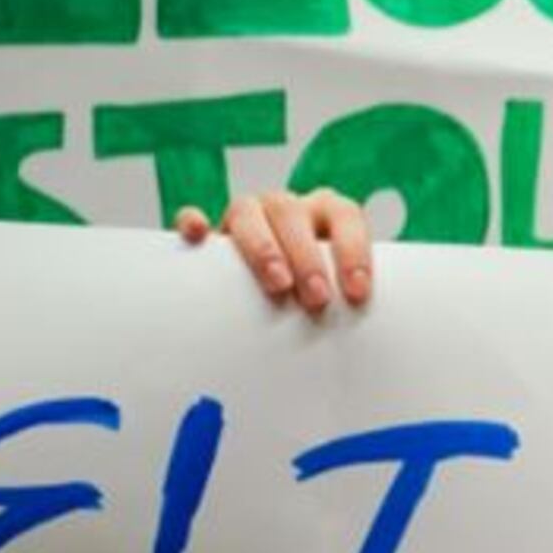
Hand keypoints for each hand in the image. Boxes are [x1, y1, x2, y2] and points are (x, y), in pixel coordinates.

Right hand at [177, 188, 372, 317]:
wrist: (283, 285)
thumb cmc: (316, 290)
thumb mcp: (337, 290)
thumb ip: (347, 302)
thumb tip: (362, 346)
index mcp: (326, 211)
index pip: (345, 216)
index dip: (353, 251)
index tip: (357, 292)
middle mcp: (287, 206)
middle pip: (293, 213)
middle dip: (307, 256)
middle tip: (316, 298)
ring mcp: (248, 213)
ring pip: (247, 210)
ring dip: (263, 246)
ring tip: (278, 285)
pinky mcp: (211, 231)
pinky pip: (191, 216)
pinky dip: (192, 223)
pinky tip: (198, 236)